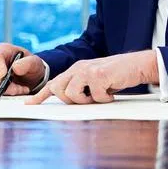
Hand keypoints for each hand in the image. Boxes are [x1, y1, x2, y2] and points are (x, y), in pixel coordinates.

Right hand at [0, 43, 44, 95]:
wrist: (31, 74)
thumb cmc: (32, 65)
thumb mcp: (35, 62)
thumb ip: (28, 63)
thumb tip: (15, 67)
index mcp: (3, 49)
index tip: (3, 76)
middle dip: (5, 84)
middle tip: (20, 89)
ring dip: (7, 90)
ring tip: (22, 90)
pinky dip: (6, 92)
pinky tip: (17, 91)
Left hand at [26, 50, 158, 104]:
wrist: (139, 64)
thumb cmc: (119, 74)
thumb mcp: (96, 79)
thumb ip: (82, 86)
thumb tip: (70, 100)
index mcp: (77, 69)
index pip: (53, 83)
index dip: (40, 95)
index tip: (28, 104)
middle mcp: (79, 67)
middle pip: (58, 89)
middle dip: (70, 100)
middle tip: (88, 99)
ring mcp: (88, 70)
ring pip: (72, 94)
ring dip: (87, 100)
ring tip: (101, 95)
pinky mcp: (99, 75)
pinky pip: (94, 96)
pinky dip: (104, 98)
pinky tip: (112, 93)